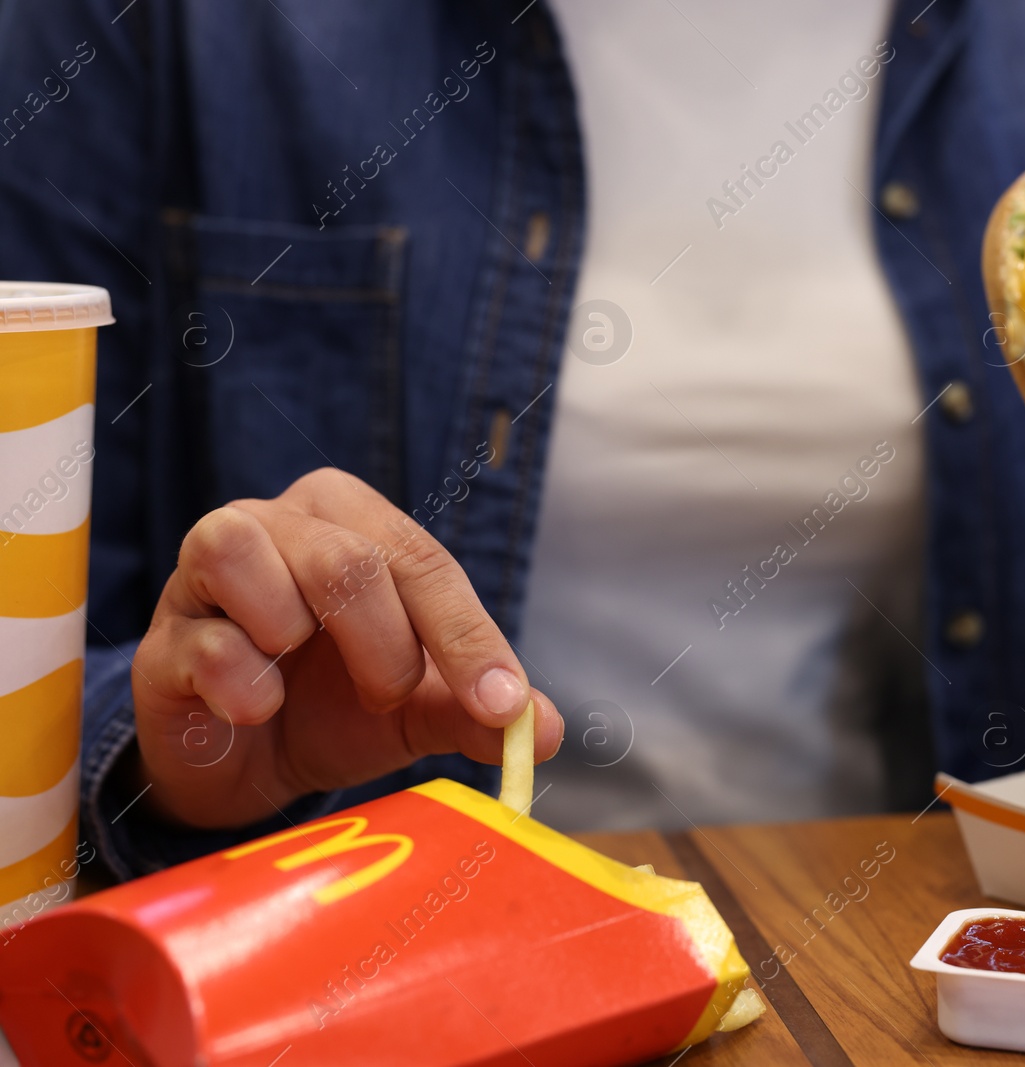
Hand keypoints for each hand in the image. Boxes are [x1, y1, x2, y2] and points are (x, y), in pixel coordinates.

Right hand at [126, 468, 563, 828]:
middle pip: (347, 559)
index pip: (423, 562)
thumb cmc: (338, 705)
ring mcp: (205, 573)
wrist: (251, 763)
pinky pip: (201, 639)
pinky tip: (256, 707)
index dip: (469, 638)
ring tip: (302, 680)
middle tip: (391, 698)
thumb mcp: (421, 707)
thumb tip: (544, 732)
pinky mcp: (163, 637)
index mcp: (354, 521)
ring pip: (247, 555)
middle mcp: (278, 523)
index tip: (504, 705)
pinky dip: (241, 680)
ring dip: (296, 633)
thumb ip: (480, 710)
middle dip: (387, 647)